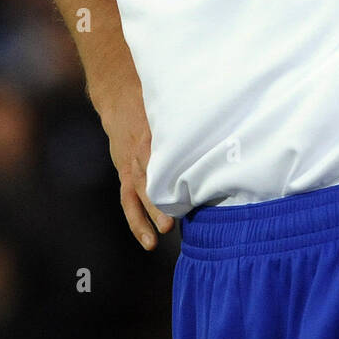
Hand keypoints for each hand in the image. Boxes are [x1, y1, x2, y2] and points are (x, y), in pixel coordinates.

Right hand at [97, 88, 174, 249]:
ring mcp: (130, 165)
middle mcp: (140, 153)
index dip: (172, 174)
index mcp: (153, 133)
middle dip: (157, 203)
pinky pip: (128, 201)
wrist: (117, 96)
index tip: (186, 192)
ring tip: (154, 242)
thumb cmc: (152, 100)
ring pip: (135, 196)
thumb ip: (187, 117)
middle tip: (170, 223)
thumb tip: (221, 121)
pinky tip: (148, 241)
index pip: (163, 157)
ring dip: (144, 219)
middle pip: (148, 180)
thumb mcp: (167, 103)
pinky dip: (137, 220)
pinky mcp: (125, 173)